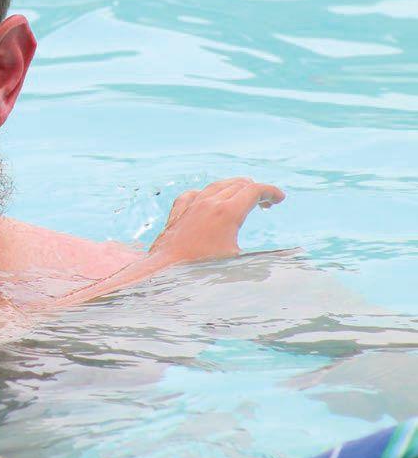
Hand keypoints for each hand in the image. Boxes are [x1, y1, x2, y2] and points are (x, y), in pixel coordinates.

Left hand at [149, 178, 284, 262]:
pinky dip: (206, 193)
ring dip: (233, 188)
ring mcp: (191, 206)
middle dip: (256, 190)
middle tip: (267, 202)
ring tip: (243, 195)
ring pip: (216, 186)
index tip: (280, 198)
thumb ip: (266, 261)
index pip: (254, 190)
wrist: (164, 272)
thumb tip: (292, 258)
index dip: (270, 191)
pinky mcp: (177, 213)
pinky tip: (207, 199)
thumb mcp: (239, 265)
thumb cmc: (201, 271)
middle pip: (237, 185)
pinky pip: (193, 194)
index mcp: (227, 212)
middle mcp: (208, 203)